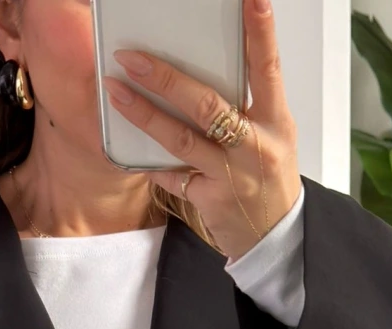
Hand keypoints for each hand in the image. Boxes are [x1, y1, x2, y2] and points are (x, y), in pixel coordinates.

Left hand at [102, 0, 300, 261]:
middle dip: (166, 78)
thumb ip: (245, 103)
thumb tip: (204, 65)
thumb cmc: (269, 178)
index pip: (268, 67)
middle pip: (208, 104)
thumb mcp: (271, 134)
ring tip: (116, 91)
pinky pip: (173, 176)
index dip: (260, 30)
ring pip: (182, 140)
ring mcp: (231, 175)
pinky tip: (131, 148)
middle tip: (133, 57)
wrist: (273, 235)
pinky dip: (152, 163)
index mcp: (275, 120)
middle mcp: (254, 145)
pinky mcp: (210, 200)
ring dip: (145, 114)